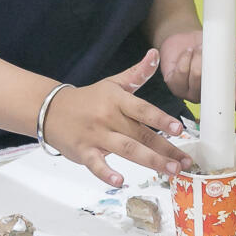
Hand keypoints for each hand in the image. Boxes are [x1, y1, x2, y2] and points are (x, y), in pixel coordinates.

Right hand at [41, 49, 192, 186]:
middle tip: (184, 162)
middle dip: (165, 149)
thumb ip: (137, 73)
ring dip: (150, 161)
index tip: (179, 130)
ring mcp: (96, 135)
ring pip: (126, 149)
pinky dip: (106, 173)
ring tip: (170, 171)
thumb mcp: (113, 83)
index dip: (161, 119)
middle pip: (140, 134)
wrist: (51, 109)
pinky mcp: (83, 151)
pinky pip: (96, 164)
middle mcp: (108, 117)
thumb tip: (156, 54)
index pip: (143, 109)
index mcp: (117, 100)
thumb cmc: (88, 98)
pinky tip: (120, 181)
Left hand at [158, 30, 235, 125]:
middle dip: (210, 67)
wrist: (186, 38)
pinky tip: (187, 54)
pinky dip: (186, 57)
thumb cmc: (213, 47)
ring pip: (197, 76)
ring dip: (198, 56)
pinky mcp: (176, 87)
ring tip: (199, 50)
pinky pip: (182, 73)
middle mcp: (212, 96)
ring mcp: (193, 94)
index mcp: (228, 90)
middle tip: (207, 51)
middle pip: (213, 88)